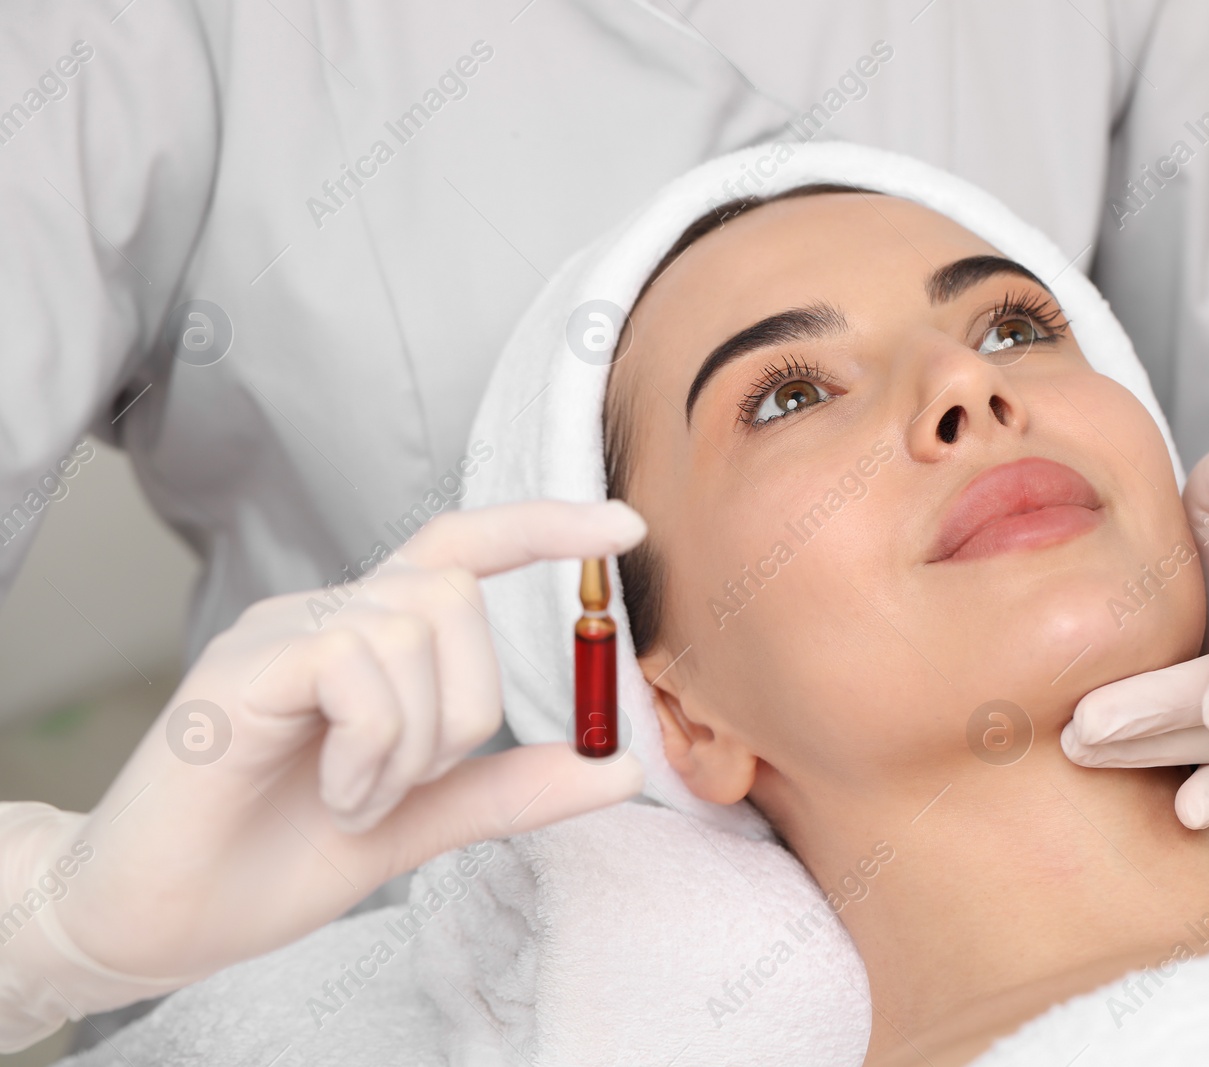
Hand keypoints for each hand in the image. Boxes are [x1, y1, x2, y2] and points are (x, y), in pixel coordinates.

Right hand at [31, 500, 646, 996]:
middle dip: (466, 706)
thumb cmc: (277, 856)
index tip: (626, 528)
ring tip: (358, 798)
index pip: (463, 548)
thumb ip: (511, 788)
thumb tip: (622, 766)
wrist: (161, 919)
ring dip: (414, 741)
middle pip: (454, 595)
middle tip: (407, 783)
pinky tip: (337, 793)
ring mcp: (280, 632)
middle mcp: (326, 615)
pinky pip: (357, 662)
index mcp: (370, 639)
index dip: (543, 528)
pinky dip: (373, 743)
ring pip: (414, 626)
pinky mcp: (241, 665)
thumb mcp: (420, 820)